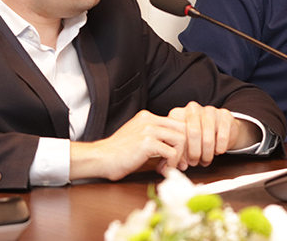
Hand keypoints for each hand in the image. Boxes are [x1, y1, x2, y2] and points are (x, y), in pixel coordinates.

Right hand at [70, 110, 186, 181]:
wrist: (100, 159)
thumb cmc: (118, 153)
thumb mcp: (138, 137)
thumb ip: (156, 136)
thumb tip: (178, 146)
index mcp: (148, 117)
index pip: (178, 123)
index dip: (184, 140)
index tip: (181, 155)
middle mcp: (150, 119)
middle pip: (184, 129)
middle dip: (187, 148)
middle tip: (182, 162)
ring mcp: (149, 129)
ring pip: (181, 139)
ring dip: (179, 157)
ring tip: (169, 166)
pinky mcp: (147, 142)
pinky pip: (172, 152)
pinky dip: (171, 163)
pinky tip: (161, 169)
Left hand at [167, 102, 259, 167]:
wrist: (219, 125)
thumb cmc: (197, 135)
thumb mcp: (182, 142)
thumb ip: (173, 153)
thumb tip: (166, 168)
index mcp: (178, 114)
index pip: (177, 134)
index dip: (180, 152)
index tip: (182, 163)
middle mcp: (193, 109)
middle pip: (193, 134)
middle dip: (194, 153)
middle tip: (194, 163)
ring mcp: (209, 111)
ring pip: (208, 138)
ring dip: (207, 154)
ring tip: (205, 161)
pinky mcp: (225, 115)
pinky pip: (222, 137)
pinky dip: (219, 148)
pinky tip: (217, 151)